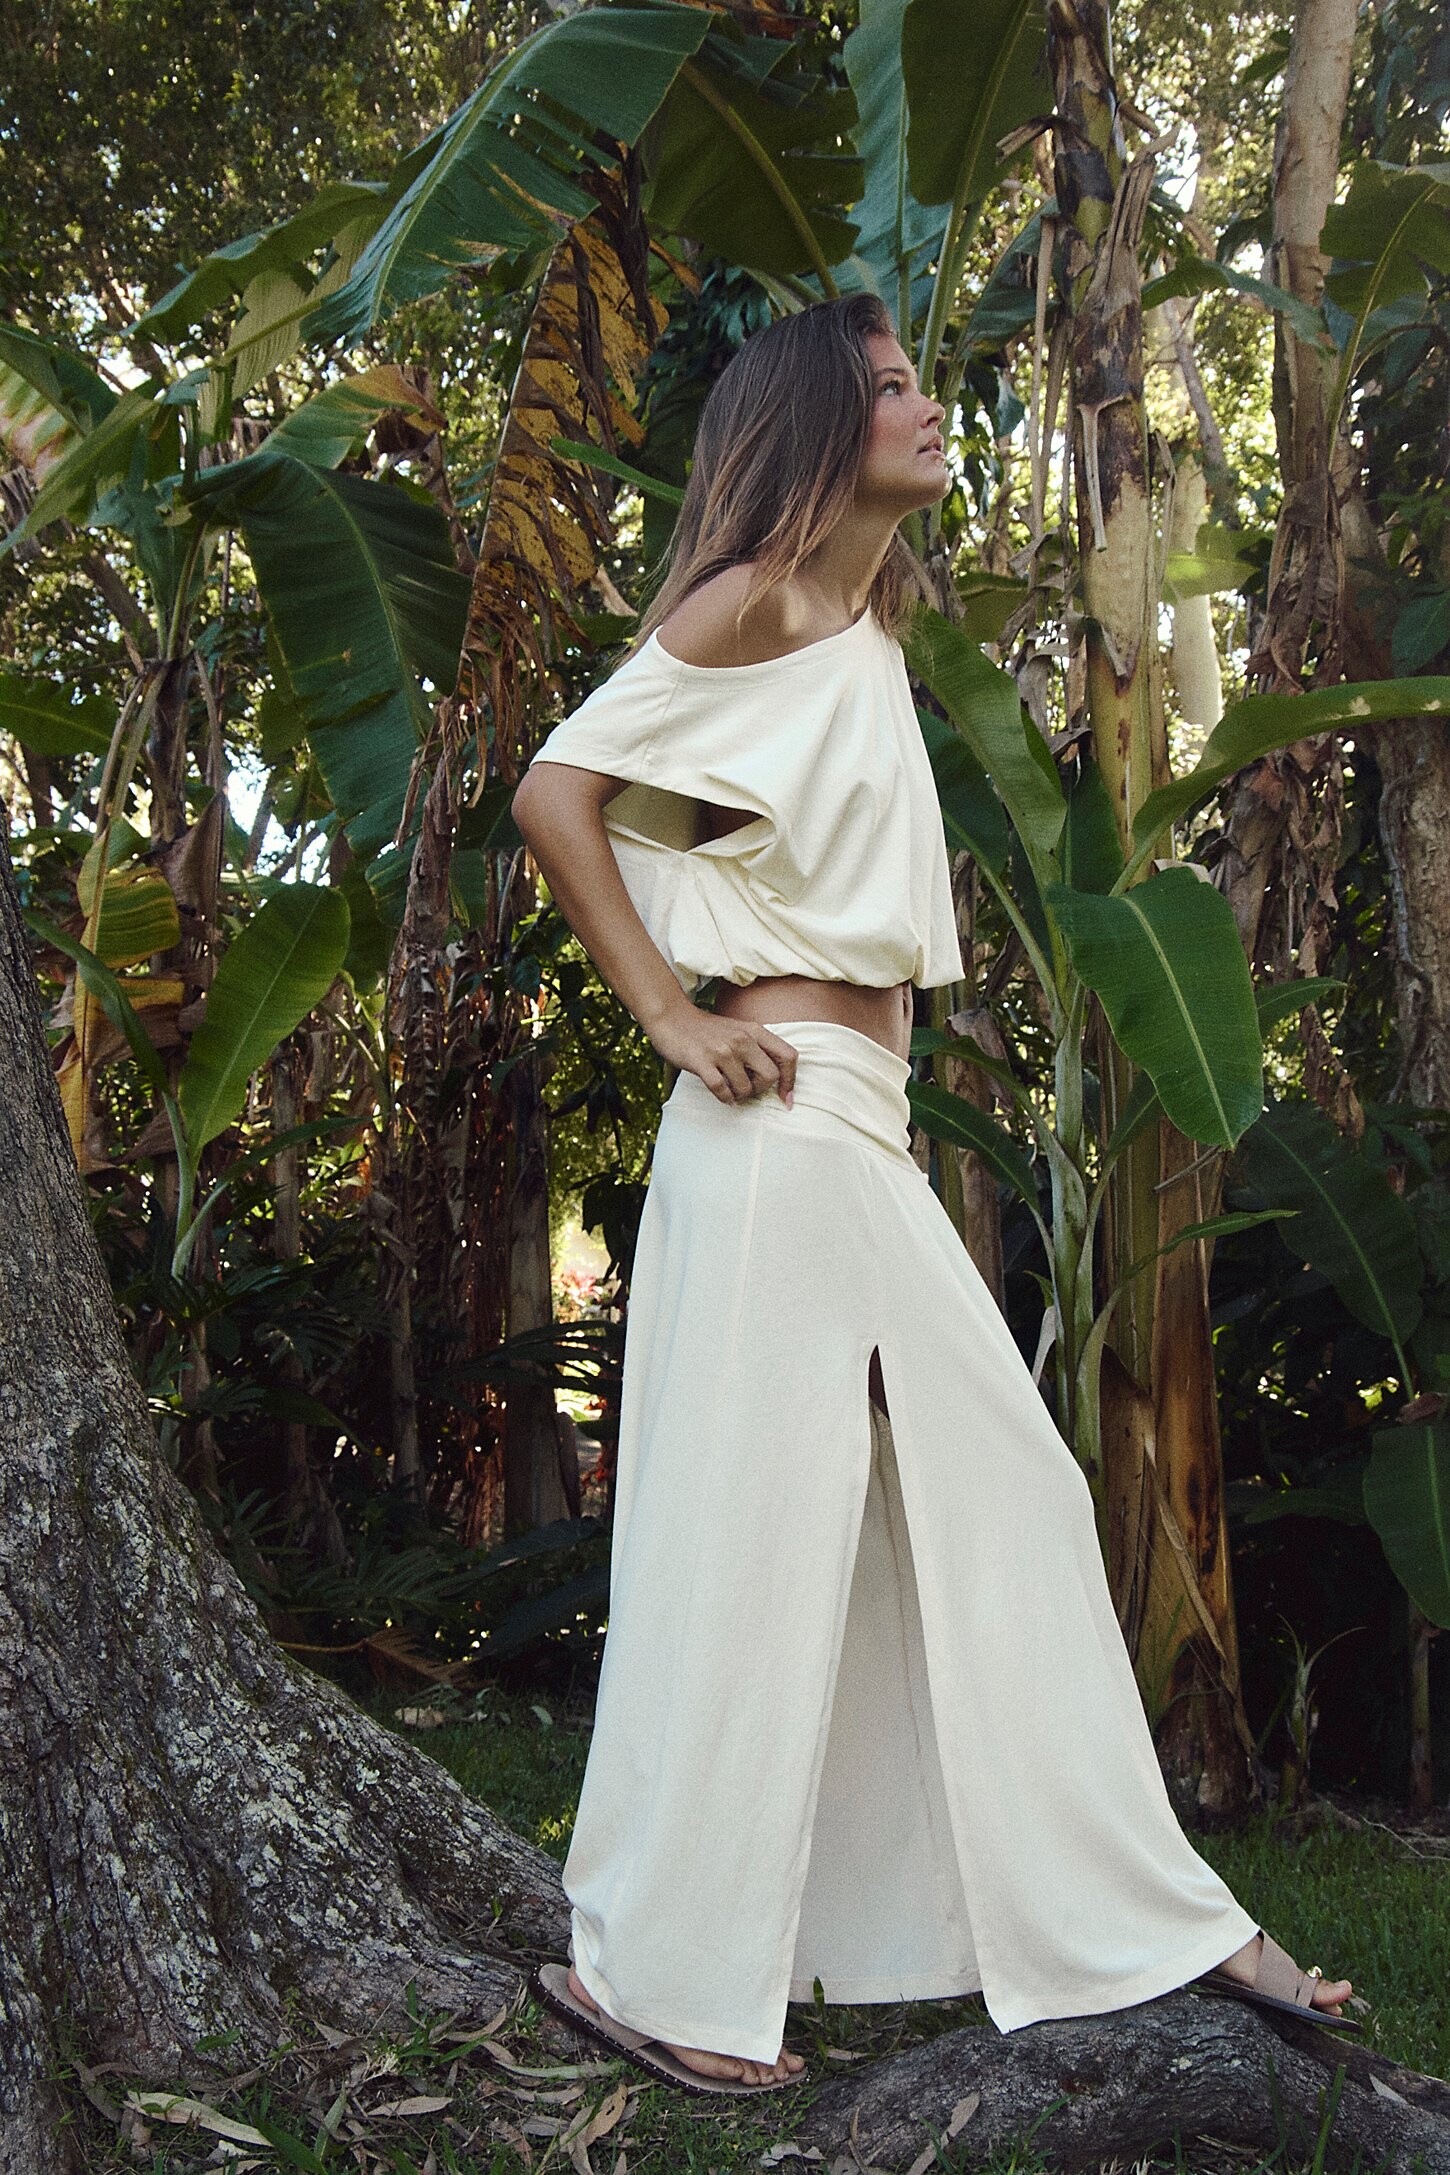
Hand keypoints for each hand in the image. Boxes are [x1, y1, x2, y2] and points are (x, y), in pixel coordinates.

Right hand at [649, 1007, 798, 1107]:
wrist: (672, 1018)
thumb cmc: (707, 1030)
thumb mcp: (739, 1030)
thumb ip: (758, 1048)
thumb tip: (776, 1079)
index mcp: (755, 1031)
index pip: (788, 1056)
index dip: (790, 1081)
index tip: (785, 1098)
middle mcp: (742, 1039)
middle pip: (770, 1076)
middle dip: (760, 1090)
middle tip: (747, 1089)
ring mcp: (721, 1050)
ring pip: (745, 1088)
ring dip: (740, 1096)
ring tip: (731, 1091)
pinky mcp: (701, 1061)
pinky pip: (722, 1091)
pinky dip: (725, 1098)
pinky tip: (722, 1095)